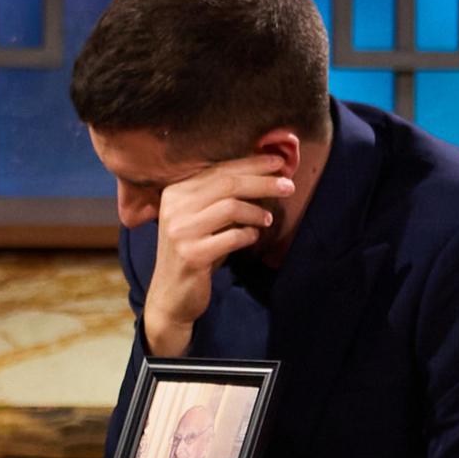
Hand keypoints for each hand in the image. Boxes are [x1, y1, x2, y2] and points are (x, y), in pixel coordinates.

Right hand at [139, 160, 296, 356]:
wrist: (170, 295)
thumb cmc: (194, 252)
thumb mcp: (201, 219)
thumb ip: (221, 196)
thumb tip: (265, 171)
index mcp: (174, 192)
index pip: (219, 170)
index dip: (252, 164)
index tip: (279, 162)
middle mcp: (173, 207)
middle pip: (227, 184)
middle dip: (263, 182)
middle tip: (288, 185)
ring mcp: (180, 231)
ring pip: (231, 207)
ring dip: (257, 212)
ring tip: (268, 220)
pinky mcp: (192, 255)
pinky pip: (232, 237)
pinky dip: (249, 235)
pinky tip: (252, 237)